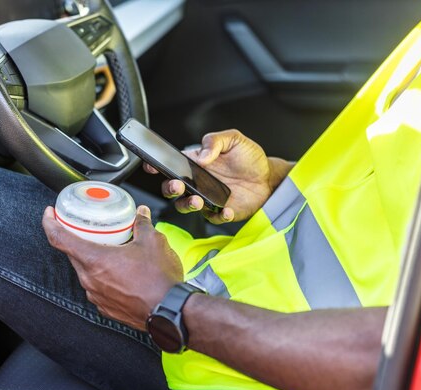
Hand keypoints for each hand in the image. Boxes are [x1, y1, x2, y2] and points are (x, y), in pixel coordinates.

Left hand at [42, 205, 182, 329]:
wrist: (171, 311)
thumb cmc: (159, 280)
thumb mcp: (152, 242)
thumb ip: (142, 224)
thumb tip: (141, 214)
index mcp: (95, 260)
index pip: (58, 238)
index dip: (49, 222)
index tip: (50, 214)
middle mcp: (90, 279)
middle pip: (71, 254)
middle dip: (75, 239)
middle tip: (84, 229)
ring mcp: (96, 296)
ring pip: (84, 271)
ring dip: (92, 259)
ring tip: (107, 250)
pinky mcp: (106, 308)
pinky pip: (96, 287)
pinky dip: (102, 276)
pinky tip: (117, 271)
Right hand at [144, 129, 281, 222]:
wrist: (269, 178)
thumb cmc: (249, 158)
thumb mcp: (234, 139)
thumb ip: (215, 141)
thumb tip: (201, 155)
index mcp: (195, 163)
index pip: (171, 164)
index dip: (157, 165)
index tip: (151, 165)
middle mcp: (197, 182)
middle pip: (171, 189)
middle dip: (169, 188)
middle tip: (177, 185)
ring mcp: (206, 198)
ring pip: (185, 206)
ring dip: (187, 204)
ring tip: (198, 200)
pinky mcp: (219, 211)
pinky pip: (212, 217)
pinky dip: (217, 215)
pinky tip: (226, 209)